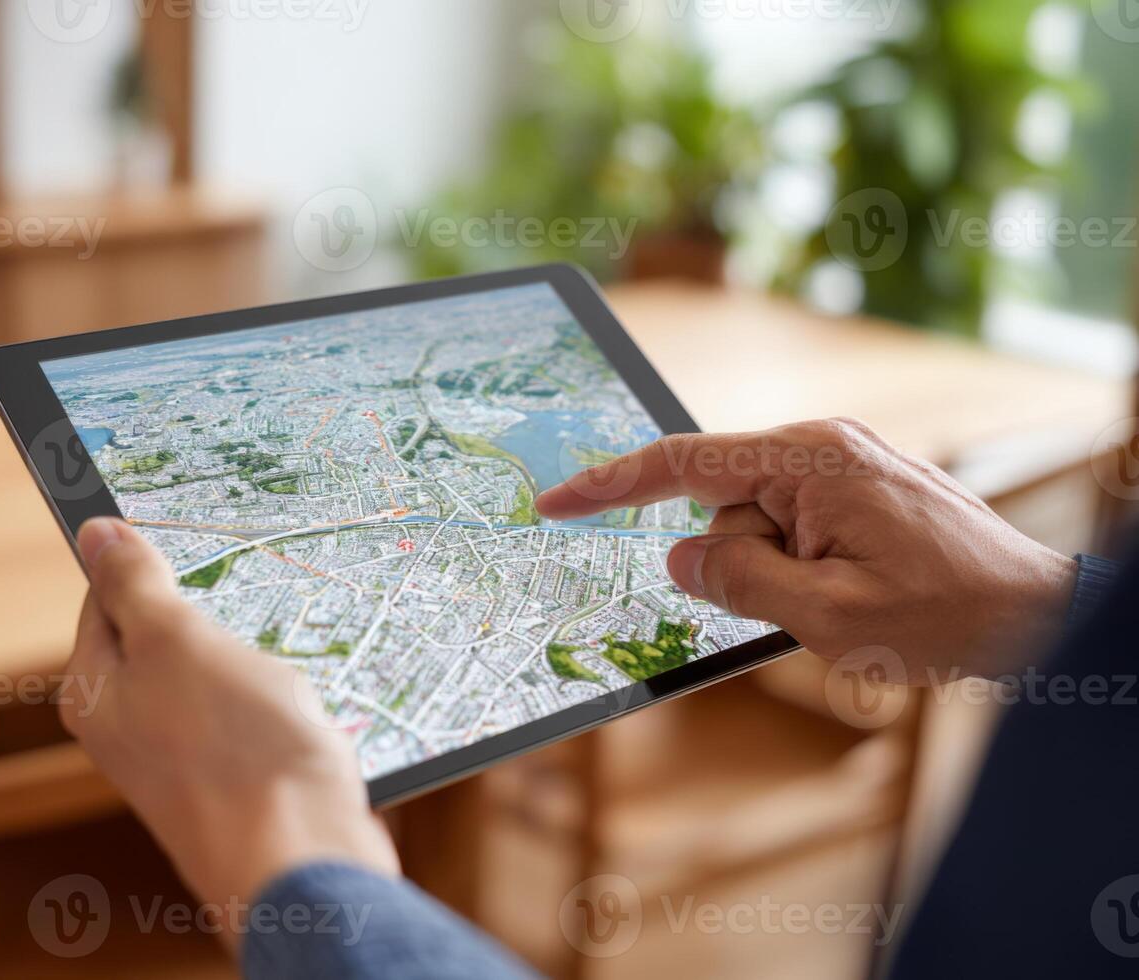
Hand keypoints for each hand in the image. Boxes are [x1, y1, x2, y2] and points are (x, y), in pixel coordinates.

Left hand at [60, 517, 398, 930]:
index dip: (149, 560)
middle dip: (214, 610)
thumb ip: (134, 584)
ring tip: (285, 655)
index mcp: (97, 692)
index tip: (195, 530)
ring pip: (221, 675)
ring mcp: (186, 758)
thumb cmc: (232, 750)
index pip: (106, 597)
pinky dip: (283, 698)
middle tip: (253, 586)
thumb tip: (95, 532)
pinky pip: (257, 716)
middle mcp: (131, 727)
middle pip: (167, 636)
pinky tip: (307, 701)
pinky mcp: (241, 780)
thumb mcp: (175, 640)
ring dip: (258, 655)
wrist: (302, 862)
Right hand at [535, 418, 1076, 681]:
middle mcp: (821, 445)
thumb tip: (681, 557)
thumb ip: (737, 581)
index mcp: (808, 459)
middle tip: (815, 604)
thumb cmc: (947, 614)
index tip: (554, 503)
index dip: (609, 486)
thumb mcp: (826, 615)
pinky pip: (789, 526)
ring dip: (779, 575)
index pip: (681, 463)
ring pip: (756, 526)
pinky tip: (851, 590)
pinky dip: (797, 566)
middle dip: (741, 564)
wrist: (1041, 613)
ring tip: (854, 601)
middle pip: (722, 507)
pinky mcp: (855, 488)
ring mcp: (841, 464)